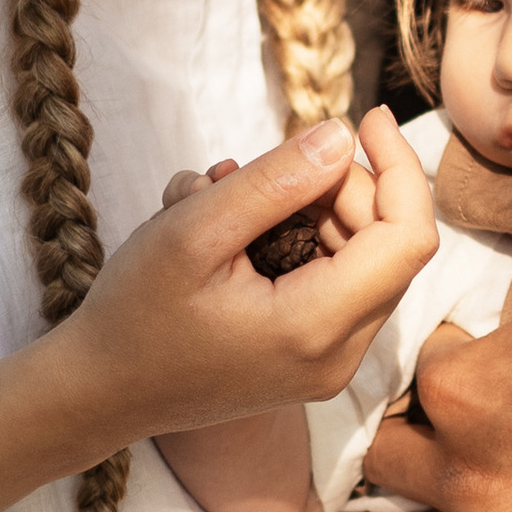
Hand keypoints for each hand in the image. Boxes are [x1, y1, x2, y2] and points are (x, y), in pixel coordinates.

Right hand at [59, 108, 434, 446]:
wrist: (101, 394)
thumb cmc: (135, 313)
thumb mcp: (192, 232)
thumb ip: (273, 182)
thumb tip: (341, 135)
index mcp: (317, 328)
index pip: (409, 236)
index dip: (400, 167)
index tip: (365, 117)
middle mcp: (339, 356)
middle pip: (387, 244)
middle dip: (337, 187)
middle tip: (255, 169)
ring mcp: (329, 364)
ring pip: (361, 259)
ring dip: (309, 210)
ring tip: (225, 197)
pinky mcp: (312, 360)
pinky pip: (335, 283)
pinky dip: (297, 241)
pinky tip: (234, 230)